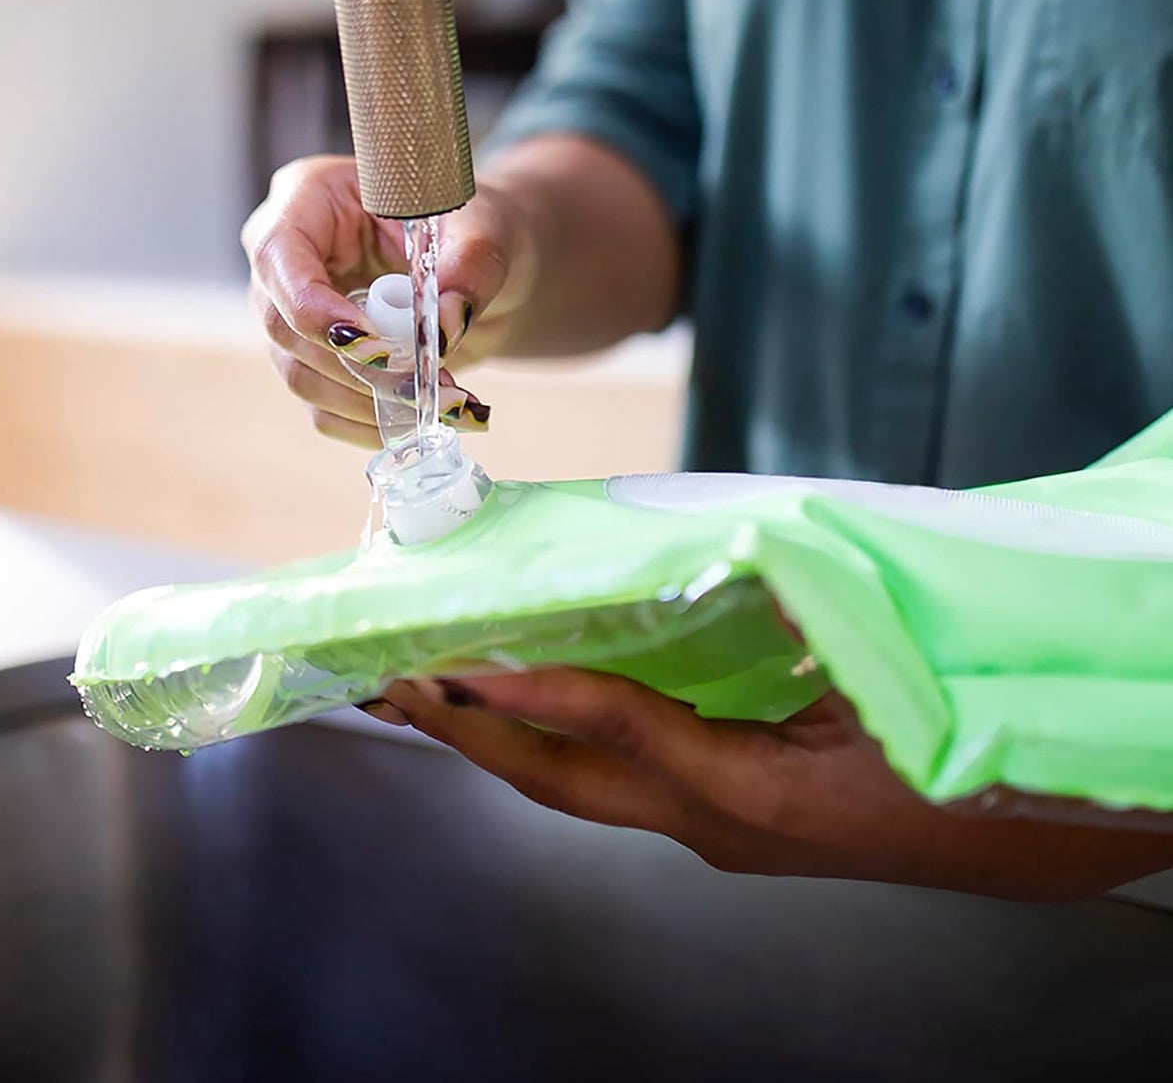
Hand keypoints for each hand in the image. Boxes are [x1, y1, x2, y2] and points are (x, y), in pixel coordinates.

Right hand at [241, 155, 536, 447]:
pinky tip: (419, 420)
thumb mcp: (483, 228)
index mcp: (310, 198)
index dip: (313, 308)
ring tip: (444, 404)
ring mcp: (291, 314)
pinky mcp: (312, 360)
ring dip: (370, 402)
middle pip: (284, 326)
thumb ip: (470, 268)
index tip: (372, 347)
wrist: (476, 264)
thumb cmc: (470, 225)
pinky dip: (371, 423)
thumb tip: (445, 329)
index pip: (279, 254)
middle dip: (356, 368)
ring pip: (301, 374)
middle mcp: (286, 258)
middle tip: (426, 388)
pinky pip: (322, 407)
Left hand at [375, 669, 1172, 900]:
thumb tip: (650, 603)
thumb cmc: (960, 759)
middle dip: (465, 731)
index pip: (603, 740)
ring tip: (433, 675)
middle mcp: (710, 817)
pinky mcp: (733, 790)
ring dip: (503, 729)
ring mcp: (718, 813)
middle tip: (383, 677)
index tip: (440, 662)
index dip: (518, 698)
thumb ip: (744, 658)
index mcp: (742, 798)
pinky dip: (567, 722)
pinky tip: (539, 682)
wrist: (1043, 823)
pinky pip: (626, 759)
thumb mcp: (858, 700)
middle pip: (558, 778)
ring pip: (583, 774)